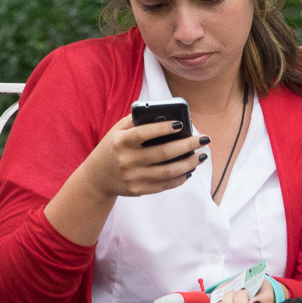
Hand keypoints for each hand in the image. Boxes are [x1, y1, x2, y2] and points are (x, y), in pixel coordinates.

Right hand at [79, 115, 205, 198]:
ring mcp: (133, 177)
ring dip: (189, 164)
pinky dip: (180, 178)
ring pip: (167, 172)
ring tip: (202, 156)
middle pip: (162, 153)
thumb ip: (136, 120)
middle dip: (187, 146)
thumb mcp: (117, 131)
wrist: (97, 178)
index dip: (163, 128)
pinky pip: (164, 185)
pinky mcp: (139, 190)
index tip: (181, 124)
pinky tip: (190, 170)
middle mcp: (126, 160)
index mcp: (120, 141)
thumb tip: (164, 112)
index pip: (144, 133)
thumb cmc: (112, 148)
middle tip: (204, 139)